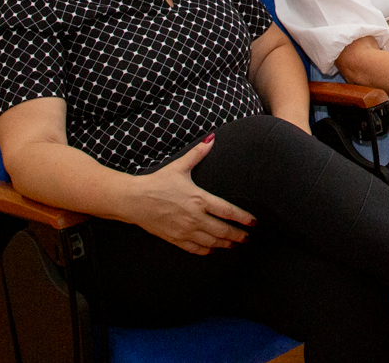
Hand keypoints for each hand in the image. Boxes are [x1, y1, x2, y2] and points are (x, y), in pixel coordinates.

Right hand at [131, 137, 254, 255]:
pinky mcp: (175, 239)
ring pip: (211, 242)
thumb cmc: (157, 182)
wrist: (134, 200)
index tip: (254, 222)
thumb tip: (211, 138)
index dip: (243, 218)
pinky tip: (213, 249)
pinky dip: (207, 250)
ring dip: (226, 244)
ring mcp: (185, 230)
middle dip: (238, 235)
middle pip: (223, 230)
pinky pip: (196, 249)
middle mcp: (195, 217)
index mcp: (199, 199)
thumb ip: (198, 153)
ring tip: (235, 245)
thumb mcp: (179, 167)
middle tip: (248, 238)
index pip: (228, 211)